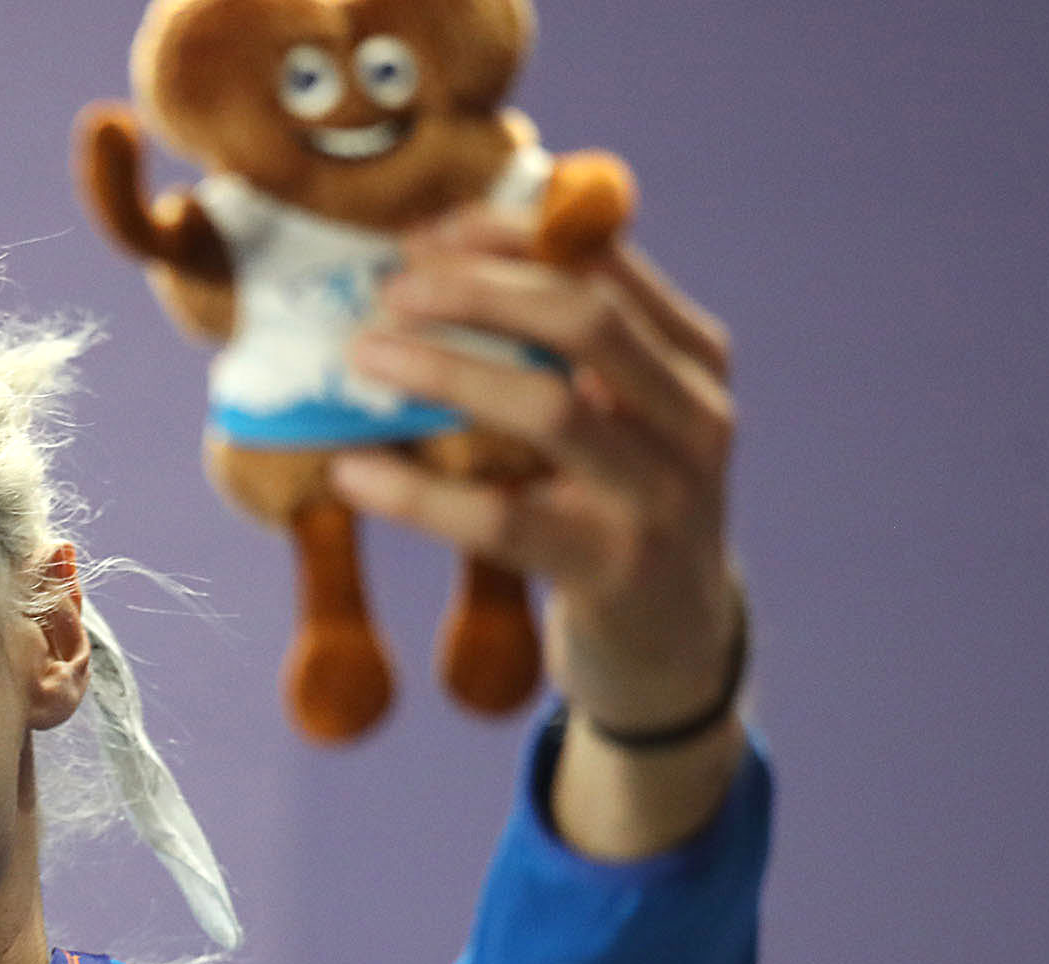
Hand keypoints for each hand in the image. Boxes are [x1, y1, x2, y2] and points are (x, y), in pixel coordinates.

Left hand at [332, 206, 741, 733]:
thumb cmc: (621, 509)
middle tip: (389, 289)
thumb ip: (570, 353)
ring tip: (364, 357)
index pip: (604, 266)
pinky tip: (353, 472)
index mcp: (694, 359)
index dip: (510, 238)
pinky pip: (501, 520)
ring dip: (445, 372)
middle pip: (585, 321)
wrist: (675, 644)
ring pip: (549, 409)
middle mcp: (694, 417)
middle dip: (478, 290)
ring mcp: (659, 497)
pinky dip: (417, 492)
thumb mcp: (625, 419)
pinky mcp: (611, 571)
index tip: (424, 234)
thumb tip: (437, 268)